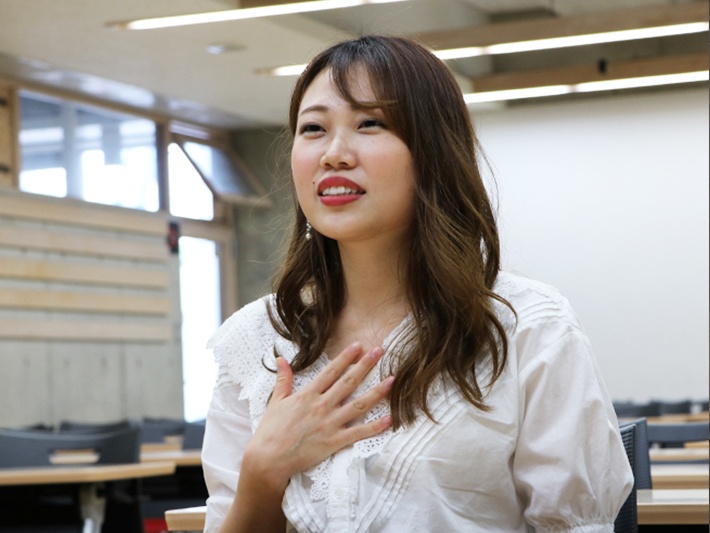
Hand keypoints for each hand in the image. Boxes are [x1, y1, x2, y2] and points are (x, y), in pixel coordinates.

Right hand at [242, 342, 393, 491]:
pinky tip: (389, 419)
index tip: (358, 346)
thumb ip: (283, 379)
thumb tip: (280, 359)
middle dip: (365, 365)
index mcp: (308, 395)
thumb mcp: (275, 401)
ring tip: (392, 380)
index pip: (331, 371)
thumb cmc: (270, 431)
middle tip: (379, 351)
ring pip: (358, 405)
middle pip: (348, 382)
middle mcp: (321, 406)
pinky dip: (375, 426)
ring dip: (376, 392)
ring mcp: (330, 424)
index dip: (346, 357)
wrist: (269, 459)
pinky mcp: (334, 442)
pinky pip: (358, 433)